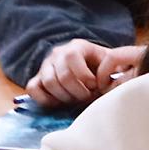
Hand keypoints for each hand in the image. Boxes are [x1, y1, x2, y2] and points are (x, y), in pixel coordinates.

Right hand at [26, 40, 142, 109]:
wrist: (93, 70)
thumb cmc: (105, 67)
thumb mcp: (112, 63)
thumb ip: (114, 67)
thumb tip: (115, 80)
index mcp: (78, 46)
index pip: (71, 58)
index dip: (83, 76)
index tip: (95, 86)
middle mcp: (58, 53)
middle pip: (61, 75)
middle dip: (77, 91)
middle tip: (87, 97)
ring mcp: (45, 66)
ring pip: (48, 83)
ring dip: (64, 96)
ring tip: (77, 99)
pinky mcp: (37, 78)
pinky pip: (33, 88)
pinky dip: (45, 99)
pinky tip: (60, 102)